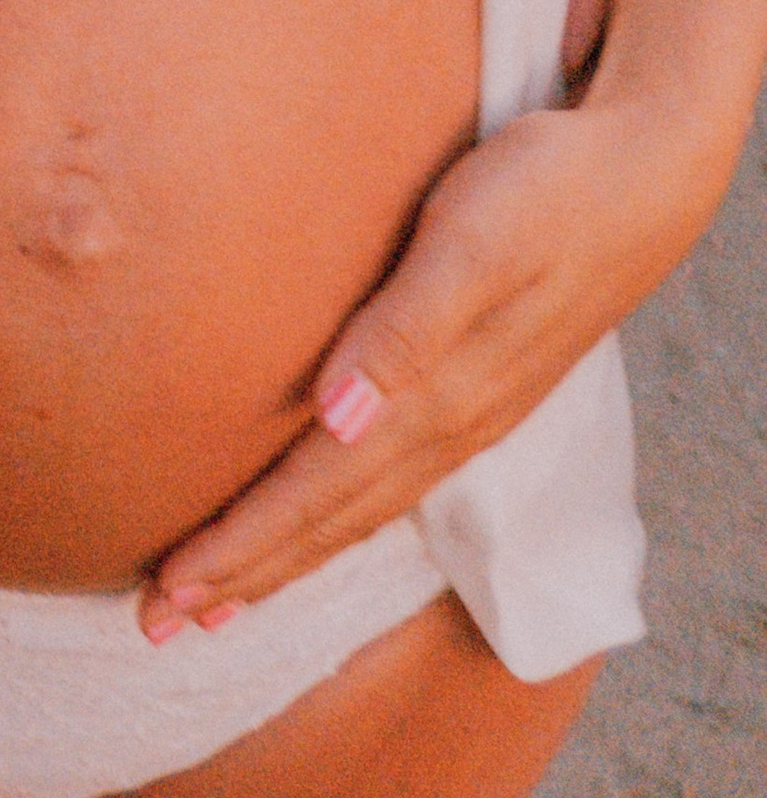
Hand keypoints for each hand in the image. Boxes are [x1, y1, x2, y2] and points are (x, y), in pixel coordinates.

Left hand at [141, 94, 717, 642]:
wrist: (641, 175)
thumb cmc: (542, 190)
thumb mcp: (473, 242)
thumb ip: (405, 330)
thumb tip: (333, 414)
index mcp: (438, 398)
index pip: (316, 492)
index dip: (242, 544)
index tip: (169, 590)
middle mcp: (451, 424)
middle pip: (329, 521)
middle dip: (244, 574)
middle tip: (157, 623)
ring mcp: (468, 416)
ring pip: (358, 511)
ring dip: (285, 558)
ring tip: (216, 600)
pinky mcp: (476, 393)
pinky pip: (387, 482)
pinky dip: (334, 518)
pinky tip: (313, 526)